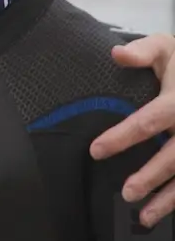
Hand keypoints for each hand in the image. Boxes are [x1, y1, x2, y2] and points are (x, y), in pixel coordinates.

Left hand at [91, 34, 174, 225]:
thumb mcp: (167, 47)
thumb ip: (143, 51)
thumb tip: (116, 54)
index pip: (149, 121)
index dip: (123, 137)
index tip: (96, 151)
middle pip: (174, 155)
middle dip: (151, 175)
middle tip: (126, 191)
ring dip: (169, 197)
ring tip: (144, 215)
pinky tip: (162, 211)